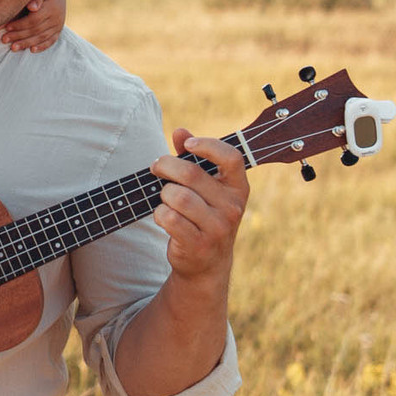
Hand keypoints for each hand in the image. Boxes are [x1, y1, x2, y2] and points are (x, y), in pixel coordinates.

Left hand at [1, 0, 65, 51]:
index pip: (34, 20)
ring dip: (27, 43)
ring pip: (42, 37)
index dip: (20, 25)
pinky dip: (42, 46)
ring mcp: (58, 24)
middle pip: (36, 31)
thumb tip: (32, 7)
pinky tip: (31, 50)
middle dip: (19, 36)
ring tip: (13, 48)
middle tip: (4, 40)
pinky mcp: (58, 29)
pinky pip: (51, 40)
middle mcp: (57, 17)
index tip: (6, 27)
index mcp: (51, 7)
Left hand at [151, 130, 247, 283]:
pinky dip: (159, 214)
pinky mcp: (199, 244)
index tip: (188, 144)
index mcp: (239, 188)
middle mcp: (233, 207)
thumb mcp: (204, 187)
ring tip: (165, 199)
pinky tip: (163, 216)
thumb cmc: (202, 215)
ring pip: (177, 196)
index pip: (231, 158)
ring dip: (163, 194)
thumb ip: (193, 158)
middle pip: (191, 174)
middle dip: (166, 166)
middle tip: (156, 167)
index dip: (208, 145)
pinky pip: (169, 218)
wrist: (206, 263)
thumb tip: (180, 131)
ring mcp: (218, 228)